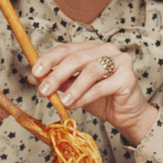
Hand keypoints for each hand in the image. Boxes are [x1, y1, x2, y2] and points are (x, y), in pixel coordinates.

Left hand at [28, 40, 155, 145]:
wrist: (126, 114)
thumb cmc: (101, 99)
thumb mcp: (74, 89)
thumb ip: (59, 81)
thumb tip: (35, 78)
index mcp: (91, 48)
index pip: (66, 49)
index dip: (49, 60)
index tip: (35, 73)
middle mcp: (106, 49)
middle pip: (77, 58)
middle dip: (57, 75)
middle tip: (43, 91)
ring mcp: (120, 61)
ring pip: (91, 71)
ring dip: (73, 88)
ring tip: (62, 102)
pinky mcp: (128, 77)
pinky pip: (102, 86)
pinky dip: (86, 97)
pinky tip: (75, 105)